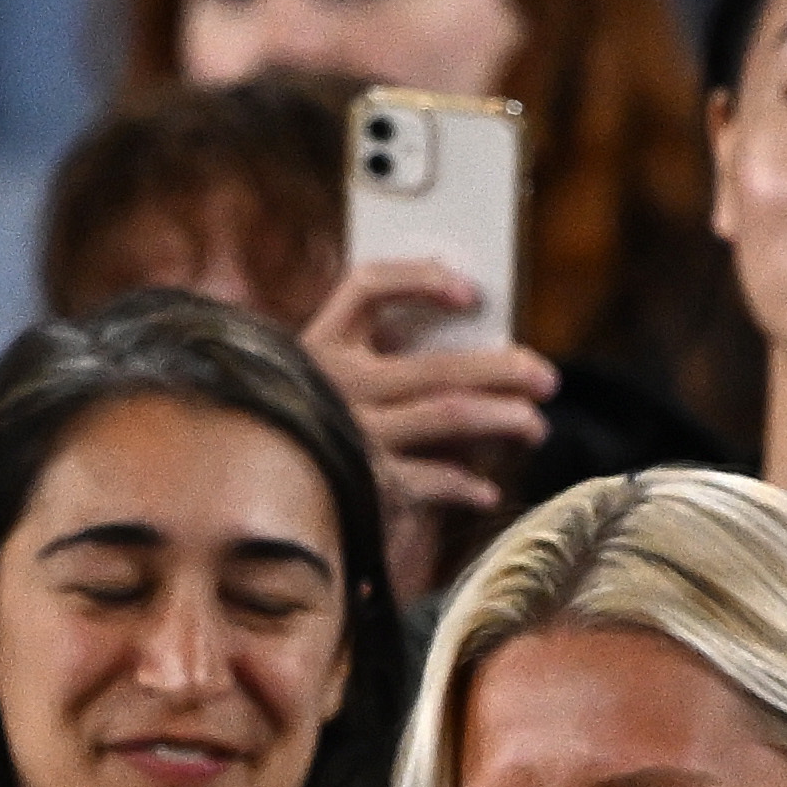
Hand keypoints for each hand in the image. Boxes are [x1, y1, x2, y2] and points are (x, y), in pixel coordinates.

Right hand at [300, 258, 554, 604]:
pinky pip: (433, 480)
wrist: (242, 508)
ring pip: (450, 416)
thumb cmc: (302, 440)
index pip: (366, 286)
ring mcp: (351, 437)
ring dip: (504, 420)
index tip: (471, 291)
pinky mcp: (364, 487)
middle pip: (438, 364)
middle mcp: (335, 386)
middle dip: (504, 369)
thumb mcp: (323, 390)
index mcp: (319, 346)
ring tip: (535, 426)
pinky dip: (467, 483)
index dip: (421, 278)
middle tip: (544, 377)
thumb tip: (475, 356)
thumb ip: (376, 364)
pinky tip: (486, 487)